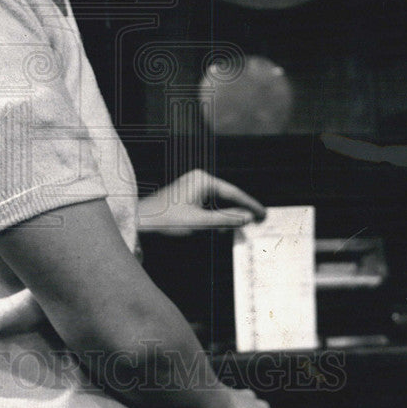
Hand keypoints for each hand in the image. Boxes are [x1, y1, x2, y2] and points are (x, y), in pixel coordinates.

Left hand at [137, 168, 265, 235]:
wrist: (143, 220)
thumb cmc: (166, 219)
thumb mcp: (200, 222)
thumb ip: (225, 220)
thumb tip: (246, 218)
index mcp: (203, 180)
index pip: (233, 193)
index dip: (250, 206)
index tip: (263, 214)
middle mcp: (199, 179)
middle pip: (227, 196)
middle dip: (240, 211)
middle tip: (258, 221)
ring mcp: (193, 186)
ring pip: (218, 202)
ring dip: (227, 216)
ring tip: (238, 227)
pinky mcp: (188, 194)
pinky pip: (209, 204)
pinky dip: (216, 216)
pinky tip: (220, 228)